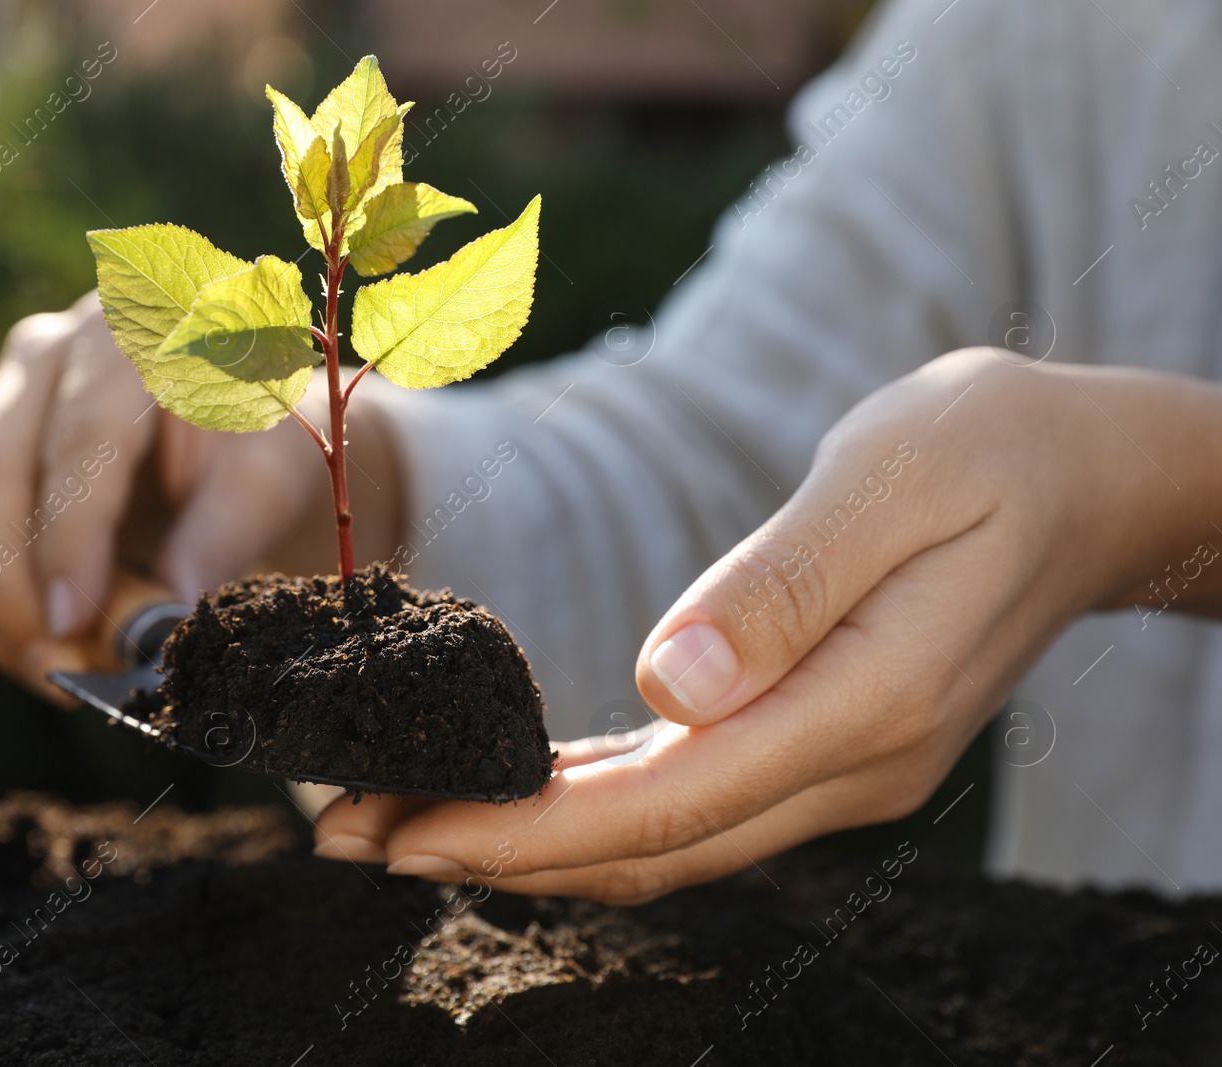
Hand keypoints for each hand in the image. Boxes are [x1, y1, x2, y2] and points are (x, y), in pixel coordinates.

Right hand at [0, 292, 403, 698]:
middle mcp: (51, 350)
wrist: (253, 436)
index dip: (72, 536)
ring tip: (61, 676)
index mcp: (132, 326)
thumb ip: (230, 529)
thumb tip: (170, 612)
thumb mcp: (276, 472)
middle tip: (61, 673)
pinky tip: (39, 653)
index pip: (83, 437)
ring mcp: (6, 400)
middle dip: (16, 590)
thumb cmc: (270, 442)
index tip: (74, 620)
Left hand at [313, 348, 1221, 901]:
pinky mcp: (824, 741)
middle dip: (491, 854)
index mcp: (865, 704)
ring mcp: (840, 766)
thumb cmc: (995, 450)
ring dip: (528, 843)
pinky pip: (692, 800)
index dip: (524, 829)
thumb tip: (671, 683)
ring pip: (663, 838)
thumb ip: (784, 586)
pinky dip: (593, 808)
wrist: (1094, 478)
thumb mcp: (893, 480)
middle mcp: (850, 765)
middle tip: (349, 840)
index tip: (402, 831)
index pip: (667, 802)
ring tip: (399, 824)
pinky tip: (519, 794)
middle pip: (648, 845)